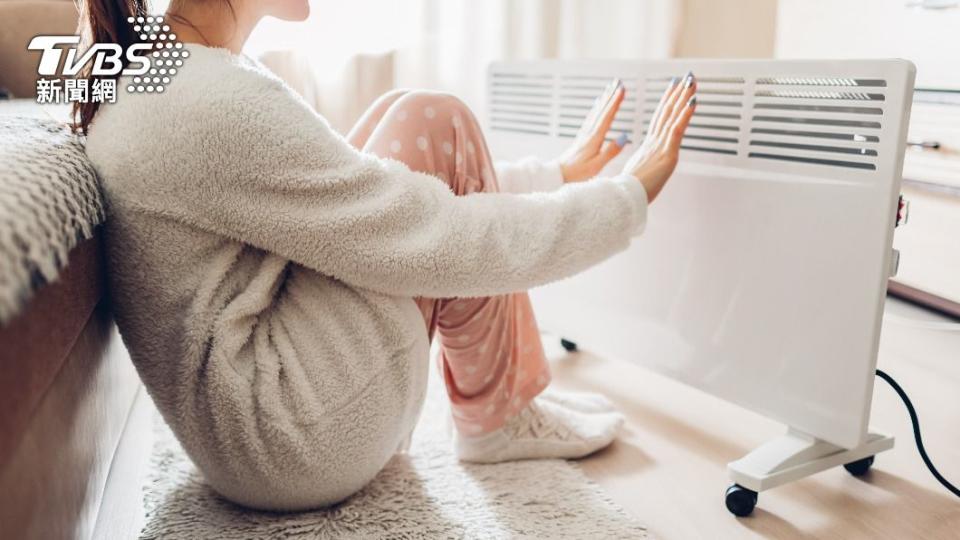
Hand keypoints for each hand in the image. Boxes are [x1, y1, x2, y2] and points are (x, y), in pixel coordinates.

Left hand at [558, 79, 628, 182]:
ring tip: (611, 88)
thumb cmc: (578, 173)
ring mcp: (585, 133)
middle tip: (619, 82)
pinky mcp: (582, 136)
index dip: (615, 102)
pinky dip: (596, 107)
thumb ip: (611, 151)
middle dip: (611, 95)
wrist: (559, 174)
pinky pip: (591, 117)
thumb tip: (624, 136)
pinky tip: (598, 102)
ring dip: (605, 99)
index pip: (608, 116)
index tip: (622, 89)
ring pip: (597, 111)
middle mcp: (589, 132)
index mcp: (595, 138)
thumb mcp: (597, 165)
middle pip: (602, 110)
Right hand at [622, 72, 696, 202]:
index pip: (658, 121)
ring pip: (672, 115)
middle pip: (666, 112)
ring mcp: (660, 147)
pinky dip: (686, 113)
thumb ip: (641, 171)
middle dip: (676, 93)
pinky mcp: (667, 153)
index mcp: (647, 148)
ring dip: (683, 96)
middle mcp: (653, 143)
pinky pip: (677, 128)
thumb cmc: (628, 193)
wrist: (624, 199)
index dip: (666, 104)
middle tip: (684, 78)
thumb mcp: (636, 178)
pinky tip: (693, 100)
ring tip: (691, 81)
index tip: (672, 90)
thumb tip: (641, 174)